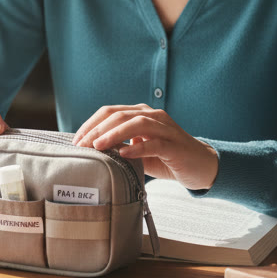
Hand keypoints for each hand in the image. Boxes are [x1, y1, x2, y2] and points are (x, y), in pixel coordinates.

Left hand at [73, 104, 218, 190]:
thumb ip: (119, 147)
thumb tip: (91, 152)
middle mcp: (152, 116)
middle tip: (81, 145)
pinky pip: (154, 143)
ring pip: (136, 123)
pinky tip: (124, 153)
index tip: (76, 139)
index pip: (110, 112)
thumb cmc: (166, 158)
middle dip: (97, 129)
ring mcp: (165, 129)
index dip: (91, 124)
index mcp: (141, 114)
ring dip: (114, 133)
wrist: (200, 166)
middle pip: (119, 115)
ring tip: (98, 146)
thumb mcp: (138, 151)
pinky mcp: (174, 144)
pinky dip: (137, 147)